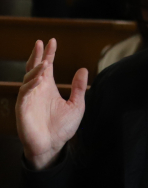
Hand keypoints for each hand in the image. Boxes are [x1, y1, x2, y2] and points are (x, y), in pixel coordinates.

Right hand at [16, 40, 87, 170]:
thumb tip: (83, 69)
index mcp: (48, 88)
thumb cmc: (62, 127)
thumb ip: (79, 88)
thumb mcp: (76, 104)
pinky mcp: (22, 108)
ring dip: (36, 69)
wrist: (52, 146)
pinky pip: (24, 94)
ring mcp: (28, 98)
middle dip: (37, 55)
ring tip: (45, 62)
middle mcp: (37, 90)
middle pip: (34, 68)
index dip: (49, 54)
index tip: (52, 41)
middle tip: (40, 43)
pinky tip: (39, 78)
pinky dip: (30, 85)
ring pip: (28, 79)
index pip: (47, 67)